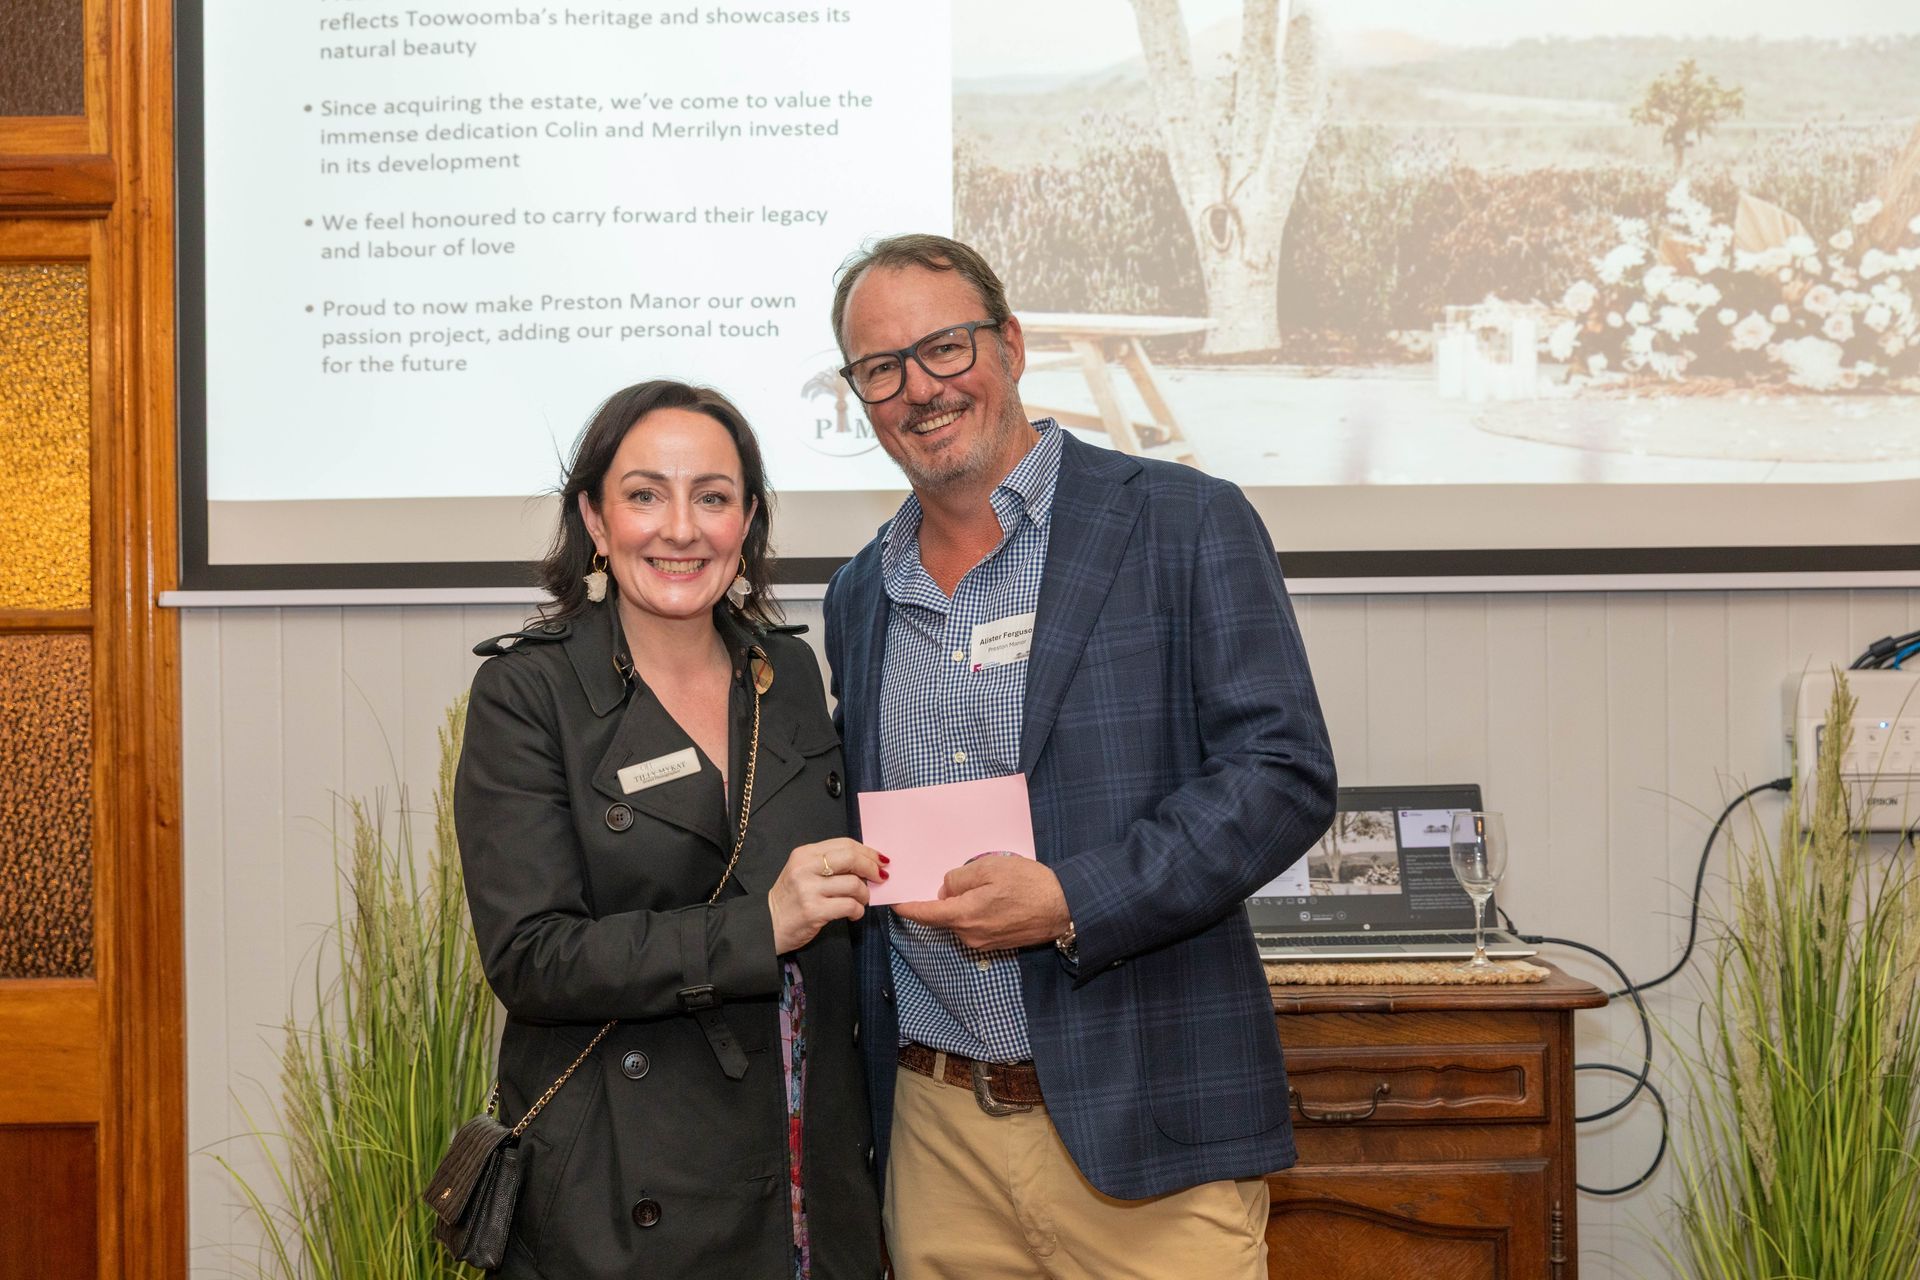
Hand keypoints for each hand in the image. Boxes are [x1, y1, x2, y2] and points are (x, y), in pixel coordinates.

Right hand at [768, 838, 886, 953]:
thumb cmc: (790, 899)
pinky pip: (849, 906)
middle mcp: (805, 868)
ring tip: (861, 901)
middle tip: (880, 877)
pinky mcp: (814, 911)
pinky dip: (858, 910)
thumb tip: (866, 862)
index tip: (880, 860)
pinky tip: (854, 914)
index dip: (867, 851)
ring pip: (854, 884)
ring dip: (865, 894)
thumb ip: (829, 863)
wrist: (768, 925)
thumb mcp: (803, 871)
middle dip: (872, 868)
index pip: (844, 844)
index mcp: (804, 854)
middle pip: (851, 858)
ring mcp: (809, 889)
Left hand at [892, 856, 1069, 950]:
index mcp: (964, 916)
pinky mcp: (997, 943)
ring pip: (960, 920)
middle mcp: (969, 935)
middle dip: (944, 899)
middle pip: (943, 916)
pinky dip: (976, 912)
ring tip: (988, 885)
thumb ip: (959, 879)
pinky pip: (976, 926)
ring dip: (964, 905)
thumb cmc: (1029, 884)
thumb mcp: (990, 868)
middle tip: (962, 878)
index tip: (894, 903)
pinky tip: (996, 898)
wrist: (1065, 907)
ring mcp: (984, 942)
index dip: (908, 908)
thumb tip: (946, 890)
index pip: (925, 915)